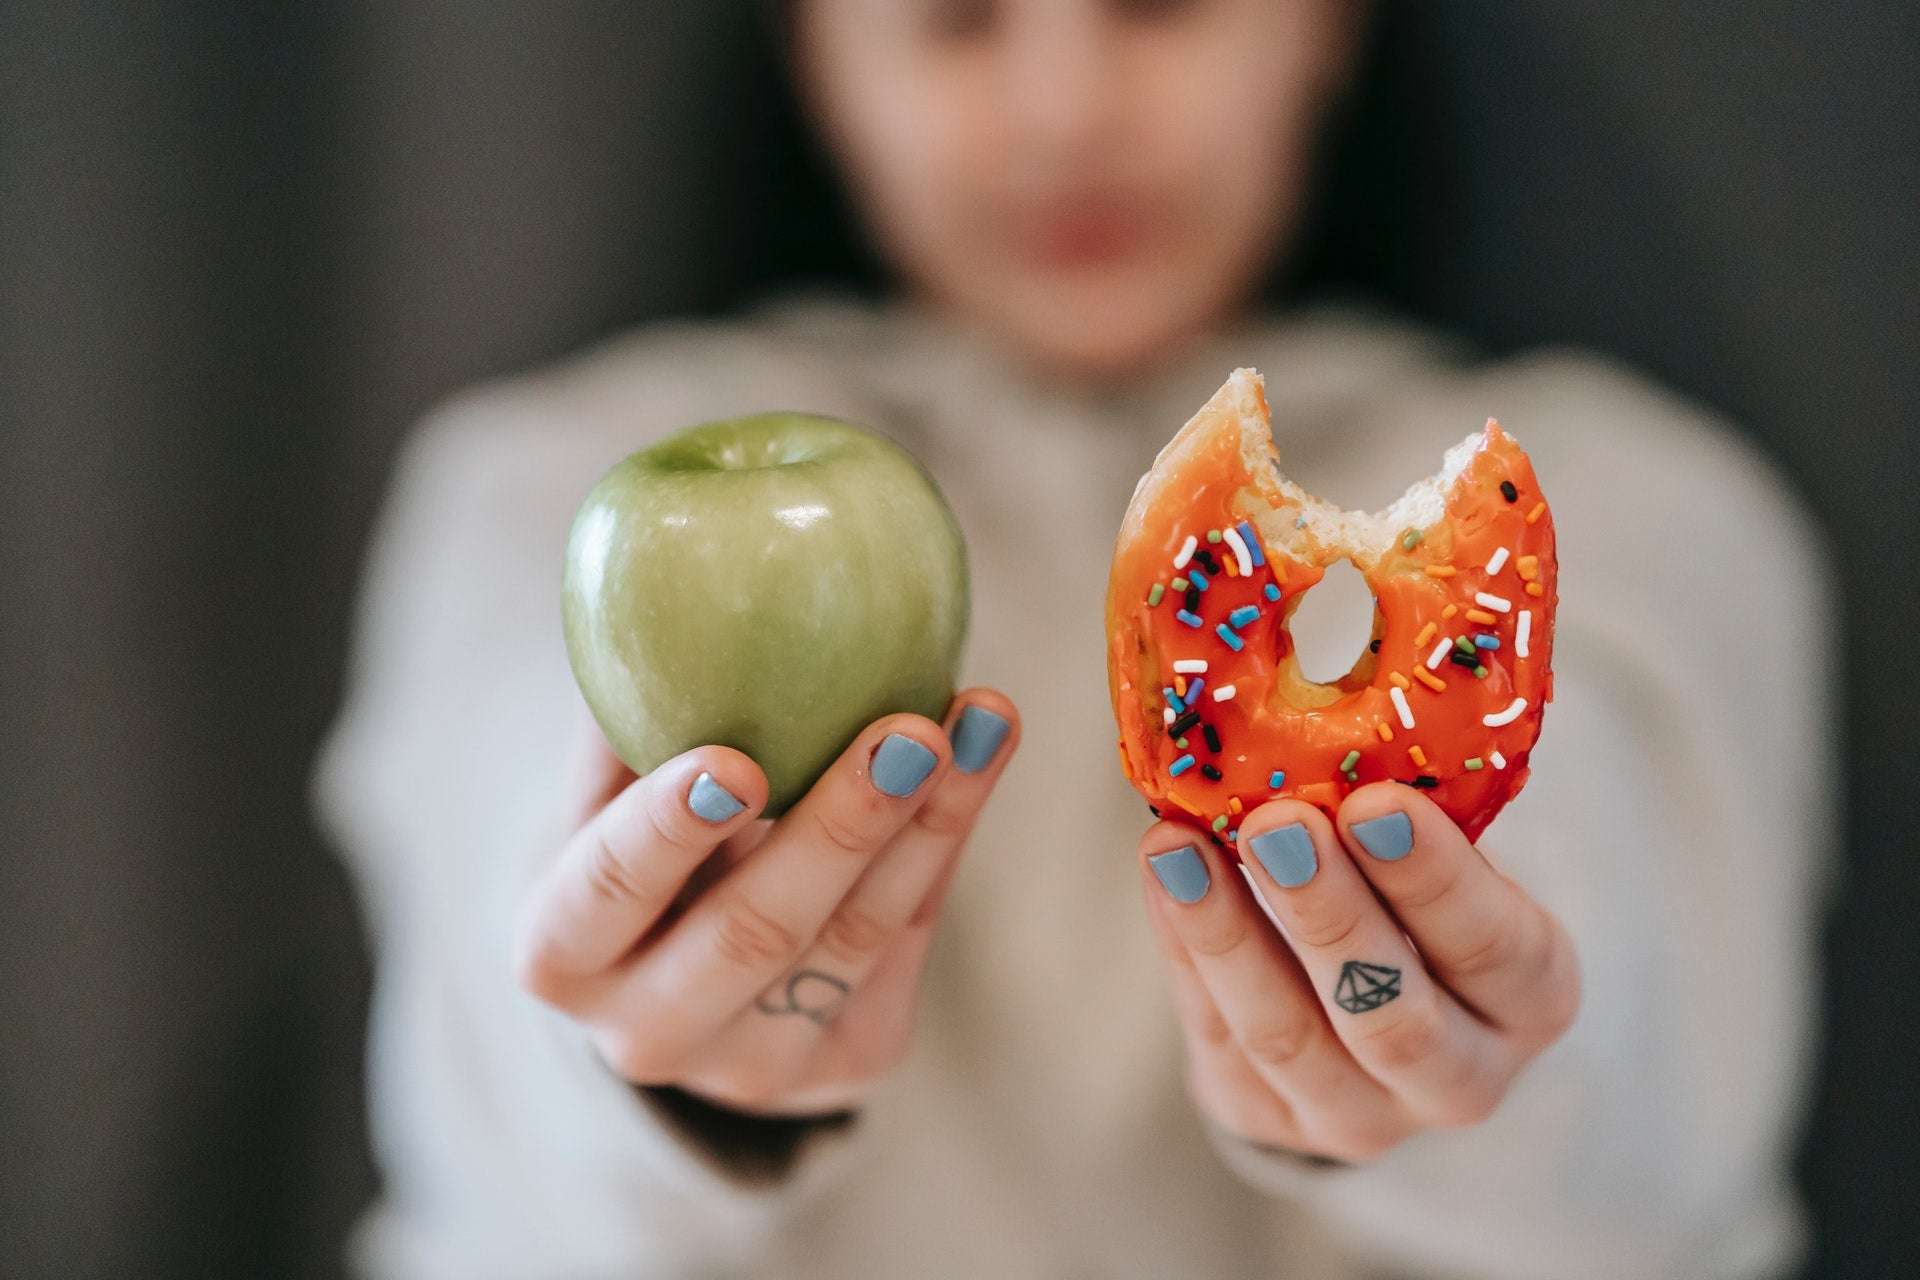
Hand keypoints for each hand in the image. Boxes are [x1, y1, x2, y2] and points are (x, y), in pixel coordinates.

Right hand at [515, 691, 1018, 1115]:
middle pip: (753, 931)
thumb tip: (664, 576)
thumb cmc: (634, 845)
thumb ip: (626, 713)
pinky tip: (981, 757)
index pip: (607, 893)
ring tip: (980, 720)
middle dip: (840, 828)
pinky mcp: (848, 1064)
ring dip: (929, 821)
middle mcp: (647, 1033)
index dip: (665, 830)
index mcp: (560, 954)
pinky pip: (907, 942)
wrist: (681, 978)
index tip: (733, 760)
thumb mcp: (603, 793)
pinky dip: (945, 842)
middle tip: (908, 730)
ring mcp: (752, 1067)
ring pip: (853, 940)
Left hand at [1139, 784, 1579, 1161]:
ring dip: (1227, 933)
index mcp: (1530, 998)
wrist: (1371, 1005)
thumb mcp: (1444, 853)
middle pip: (1393, 1016)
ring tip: (1179, 845)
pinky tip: (1164, 871)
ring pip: (1288, 1037)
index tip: (1376, 802)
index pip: (1496, 949)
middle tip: (1276, 822)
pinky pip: (1216, 1033)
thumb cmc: (1415, 893)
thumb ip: (1407, 809)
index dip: (1436, 880)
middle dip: (1329, 914)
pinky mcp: (1264, 1119)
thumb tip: (1327, 704)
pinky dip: (1183, 945)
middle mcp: (1461, 1078)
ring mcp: (1359, 1116)